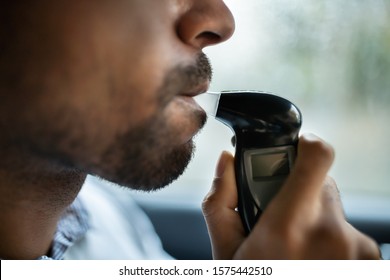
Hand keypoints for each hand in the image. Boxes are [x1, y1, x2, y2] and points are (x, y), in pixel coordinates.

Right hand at [202, 134, 380, 258]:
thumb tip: (227, 161)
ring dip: (315, 220)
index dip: (307, 144)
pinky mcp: (370, 262)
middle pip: (322, 183)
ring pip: (334, 211)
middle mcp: (332, 235)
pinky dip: (332, 241)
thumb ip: (222, 200)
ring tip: (296, 250)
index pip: (318, 156)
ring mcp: (358, 251)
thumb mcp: (226, 253)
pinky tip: (313, 261)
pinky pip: (349, 233)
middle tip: (281, 218)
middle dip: (300, 192)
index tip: (296, 148)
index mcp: (290, 226)